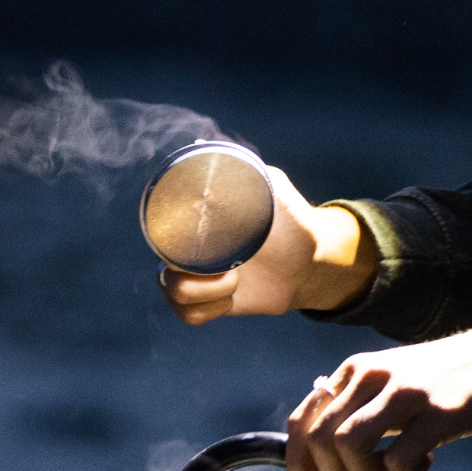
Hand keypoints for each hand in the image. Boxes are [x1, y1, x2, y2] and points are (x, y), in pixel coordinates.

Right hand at [159, 168, 378, 323]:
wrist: (309, 264)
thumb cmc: (291, 222)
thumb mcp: (275, 191)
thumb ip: (250, 174)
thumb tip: (217, 156)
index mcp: (198, 218)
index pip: (162, 224)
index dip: (172, 237)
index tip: (206, 241)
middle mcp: (190, 247)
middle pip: (164, 265)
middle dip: (195, 271)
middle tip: (232, 265)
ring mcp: (196, 277)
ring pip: (173, 292)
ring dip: (208, 291)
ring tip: (236, 279)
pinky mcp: (206, 303)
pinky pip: (189, 315)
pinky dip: (212, 309)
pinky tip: (232, 297)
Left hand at [287, 312, 471, 470]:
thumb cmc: (454, 376)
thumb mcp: (397, 377)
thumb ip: (361, 403)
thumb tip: (323, 449)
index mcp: (359, 368)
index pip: (304, 418)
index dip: (299, 462)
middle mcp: (375, 374)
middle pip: (319, 437)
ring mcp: (407, 392)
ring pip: (347, 444)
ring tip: (388, 469)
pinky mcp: (439, 413)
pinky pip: (397, 461)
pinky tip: (425, 463)